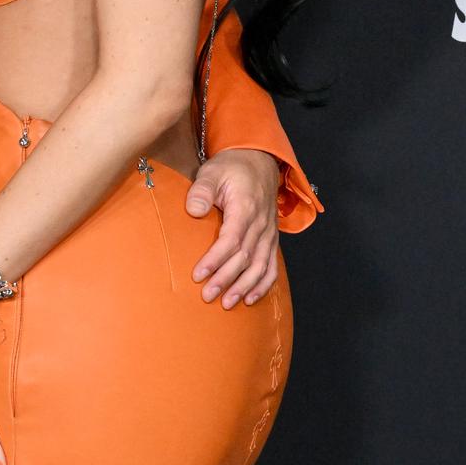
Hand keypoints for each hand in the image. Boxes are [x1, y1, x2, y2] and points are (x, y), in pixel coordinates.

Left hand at [187, 148, 281, 306]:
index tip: (198, 274)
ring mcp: (269, 233)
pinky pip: (272, 266)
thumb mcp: (212, 171)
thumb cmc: (232, 168)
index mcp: (246, 207)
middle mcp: (261, 223)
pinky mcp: (271, 239)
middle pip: (245, 257)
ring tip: (228, 303)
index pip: (231, 239)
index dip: (215, 259)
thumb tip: (194, 210)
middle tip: (208, 295)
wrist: (259, 161)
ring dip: (244, 286)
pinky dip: (263, 284)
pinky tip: (250, 299)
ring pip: (260, 265)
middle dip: (226, 279)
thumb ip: (202, 190)